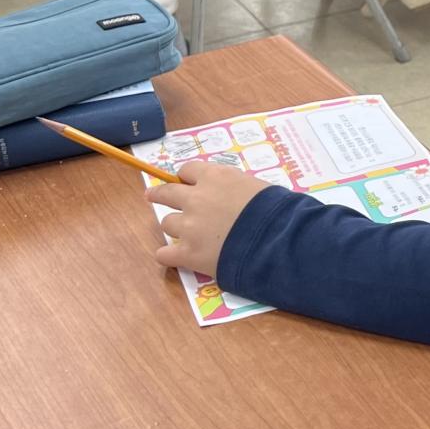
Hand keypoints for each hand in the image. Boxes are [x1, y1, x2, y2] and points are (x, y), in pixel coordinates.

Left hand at [145, 161, 273, 277]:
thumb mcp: (257, 186)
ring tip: (188, 235)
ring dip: (176, 227)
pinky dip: (168, 256)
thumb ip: (235, 188)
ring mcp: (189, 226)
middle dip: (159, 194)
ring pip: (167, 223)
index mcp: (215, 177)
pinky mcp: (189, 253)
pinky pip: (164, 254)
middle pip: (167, 193)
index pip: (188, 171)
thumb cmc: (276, 211)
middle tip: (152, 196)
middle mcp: (196, 198)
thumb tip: (230, 196)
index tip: (187, 183)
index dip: (187, 178)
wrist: (277, 240)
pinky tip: (174, 257)